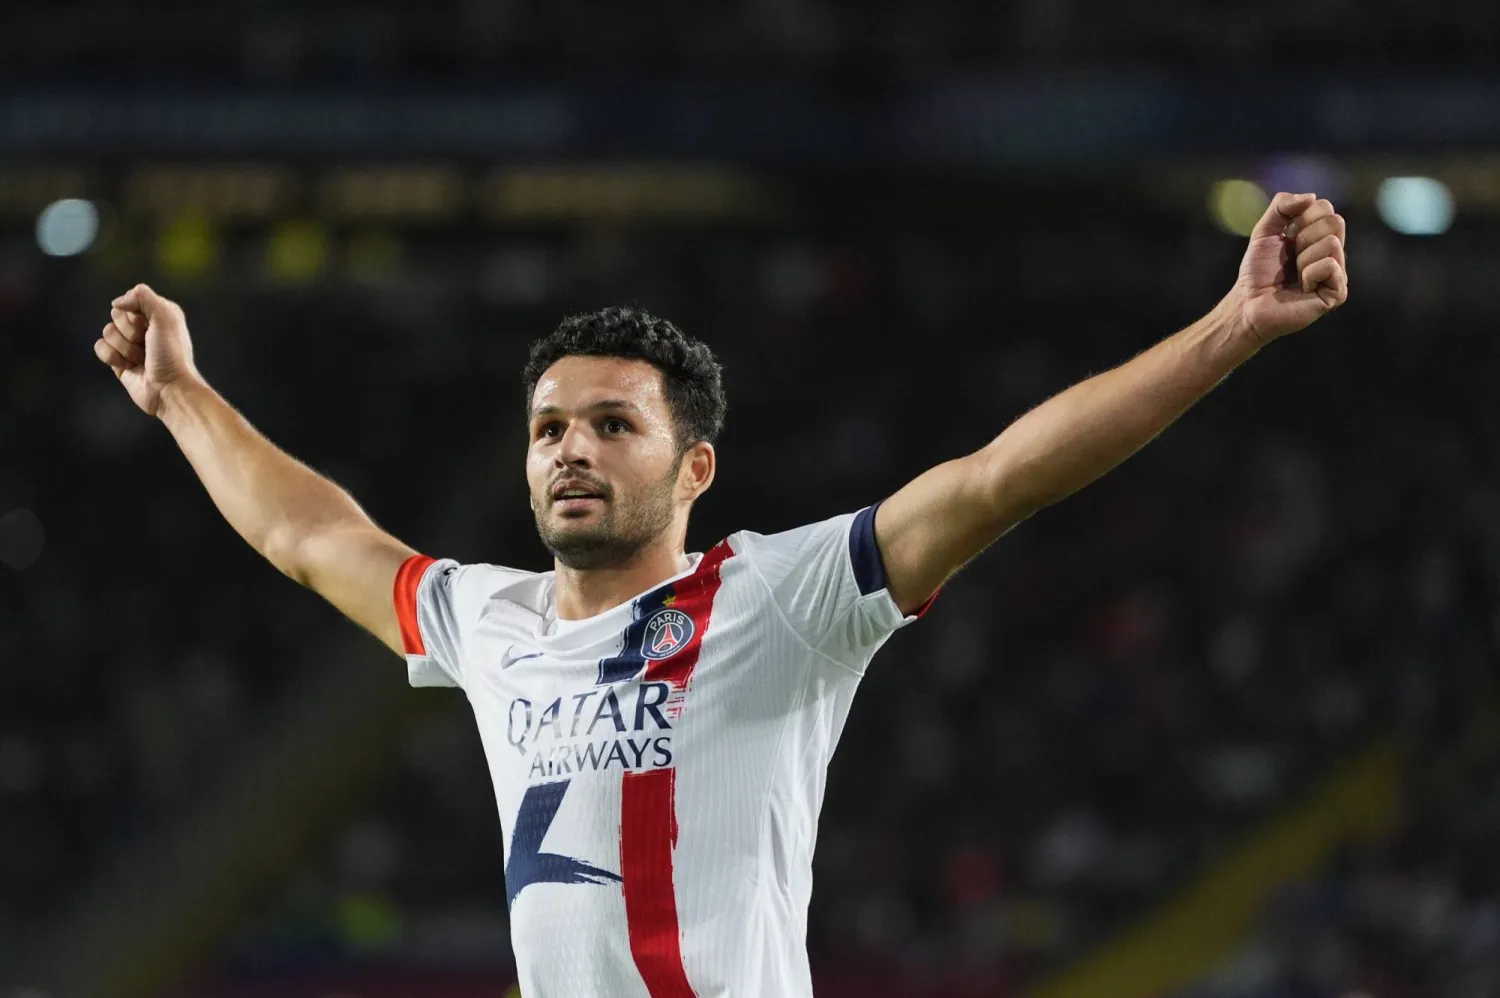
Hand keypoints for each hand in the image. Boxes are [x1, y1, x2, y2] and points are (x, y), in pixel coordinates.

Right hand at [94, 284, 202, 416]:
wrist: (169, 390)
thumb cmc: (172, 355)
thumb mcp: (165, 318)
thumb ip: (143, 297)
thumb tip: (116, 302)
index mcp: (159, 313)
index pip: (131, 299)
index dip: (136, 314)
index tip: (151, 328)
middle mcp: (145, 326)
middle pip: (117, 315)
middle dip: (130, 332)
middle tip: (147, 346)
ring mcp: (131, 343)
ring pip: (107, 331)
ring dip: (125, 348)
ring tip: (142, 360)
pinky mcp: (119, 359)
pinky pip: (100, 347)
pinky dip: (113, 358)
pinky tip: (129, 367)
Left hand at [1224, 192, 1348, 346]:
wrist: (1248, 303)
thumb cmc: (1257, 271)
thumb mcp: (1264, 230)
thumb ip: (1281, 206)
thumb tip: (1311, 197)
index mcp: (1319, 235)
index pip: (1325, 207)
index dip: (1300, 218)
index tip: (1285, 237)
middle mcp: (1333, 252)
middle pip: (1336, 222)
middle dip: (1304, 236)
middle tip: (1291, 256)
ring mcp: (1338, 273)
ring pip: (1332, 243)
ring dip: (1303, 258)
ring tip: (1295, 274)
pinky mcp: (1337, 293)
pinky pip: (1330, 266)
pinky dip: (1308, 274)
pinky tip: (1302, 287)